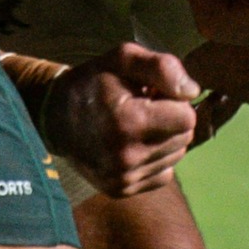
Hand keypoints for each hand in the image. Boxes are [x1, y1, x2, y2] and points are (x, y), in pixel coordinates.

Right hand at [39, 43, 200, 196]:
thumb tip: (193, 92)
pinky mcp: (121, 190)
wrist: (55, 116)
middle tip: (142, 108)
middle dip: (170, 120)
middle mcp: (126, 156)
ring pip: (176, 155)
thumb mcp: (123, 59)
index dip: (173, 101)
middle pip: (185, 138)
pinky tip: (132, 144)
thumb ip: (163, 67)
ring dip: (163, 139)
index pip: (187, 117)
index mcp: (128, 121)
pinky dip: (154, 158)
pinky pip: (163, 174)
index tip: (151, 95)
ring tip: (135, 126)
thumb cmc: (94, 83)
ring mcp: (123, 177)